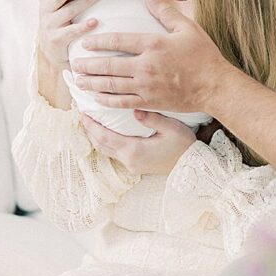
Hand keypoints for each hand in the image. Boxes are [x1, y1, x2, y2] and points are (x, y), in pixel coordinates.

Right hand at [33, 0, 104, 67]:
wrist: (53, 52)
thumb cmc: (60, 22)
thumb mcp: (57, 6)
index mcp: (45, 0)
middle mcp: (45, 11)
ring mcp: (50, 25)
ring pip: (68, 11)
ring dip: (85, 0)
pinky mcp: (57, 40)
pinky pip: (72, 32)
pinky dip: (84, 26)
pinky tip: (95, 21)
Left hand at [71, 0, 233, 113]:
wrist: (215, 86)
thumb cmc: (203, 56)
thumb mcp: (187, 28)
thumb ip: (165, 11)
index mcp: (153, 45)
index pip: (118, 41)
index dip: (98, 41)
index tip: (84, 42)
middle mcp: (146, 66)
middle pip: (109, 66)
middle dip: (88, 65)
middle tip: (73, 63)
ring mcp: (147, 86)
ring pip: (112, 86)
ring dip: (92, 83)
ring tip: (78, 80)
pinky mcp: (151, 102)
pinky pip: (123, 102)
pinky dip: (107, 100)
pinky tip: (96, 98)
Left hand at [80, 111, 195, 174]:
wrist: (192, 166)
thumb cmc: (184, 146)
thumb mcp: (172, 128)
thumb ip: (152, 117)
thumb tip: (133, 109)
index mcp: (134, 150)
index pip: (104, 137)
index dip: (91, 125)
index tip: (82, 113)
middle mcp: (129, 160)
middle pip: (101, 145)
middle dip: (89, 130)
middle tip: (83, 115)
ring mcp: (132, 165)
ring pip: (106, 151)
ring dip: (96, 138)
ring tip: (91, 124)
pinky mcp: (136, 166)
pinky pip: (114, 154)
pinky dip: (106, 143)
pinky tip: (106, 134)